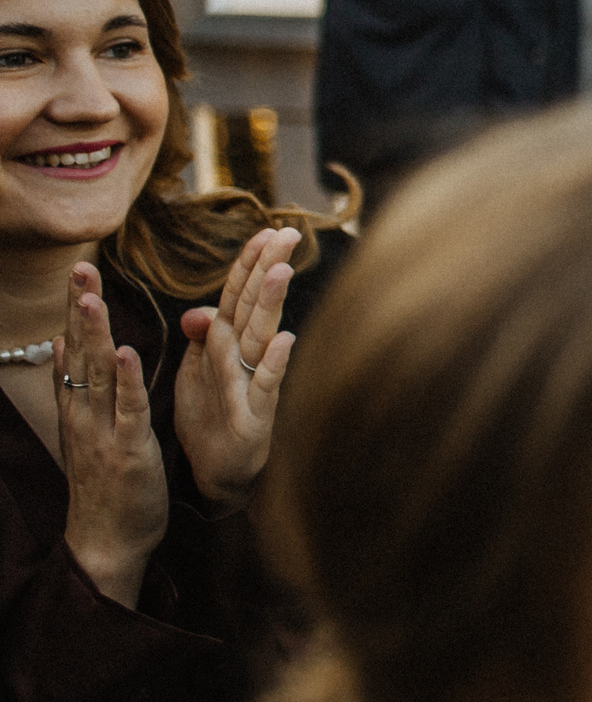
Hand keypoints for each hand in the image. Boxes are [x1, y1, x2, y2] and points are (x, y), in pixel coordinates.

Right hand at [55, 264, 165, 607]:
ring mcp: (104, 431)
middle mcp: (86, 414)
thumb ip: (79, 386)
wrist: (107, 540)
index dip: (76, 311)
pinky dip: (126, 381)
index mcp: (81, 407)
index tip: (78, 271)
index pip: (76, 350)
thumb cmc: (105, 483)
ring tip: (91, 298)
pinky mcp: (129, 449)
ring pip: (98, 375)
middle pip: (80, 353)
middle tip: (79, 268)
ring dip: (95, 336)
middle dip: (80, 309)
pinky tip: (125, 353)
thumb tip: (64, 343)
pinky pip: (128, 410)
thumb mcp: (89, 428)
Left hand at [172, 228, 298, 509]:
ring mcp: (252, 383)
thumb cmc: (209, 419)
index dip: (249, 262)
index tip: (266, 229)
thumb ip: (202, 338)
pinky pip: (264, 384)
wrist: (214, 472)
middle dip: (268, 268)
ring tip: (281, 271)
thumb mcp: (196, 373)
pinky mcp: (255, 414)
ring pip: (260, 336)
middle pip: (255, 305)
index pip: (239, 294)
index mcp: (226, 343)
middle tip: (286, 234)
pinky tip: (283, 341)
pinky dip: (274, 362)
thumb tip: (198, 310)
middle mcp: (244, 357)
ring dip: (272, 304)